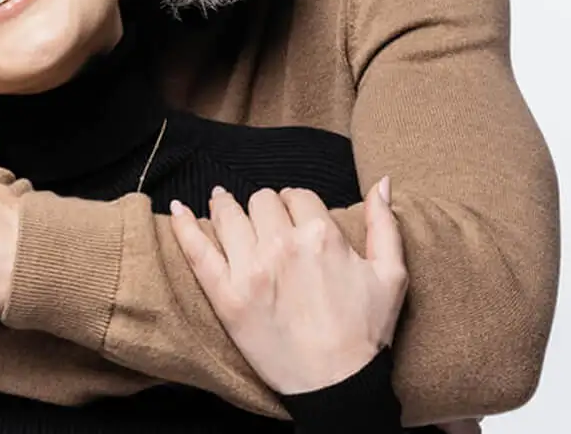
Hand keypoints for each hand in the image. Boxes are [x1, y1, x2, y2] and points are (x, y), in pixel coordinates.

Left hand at [169, 178, 407, 395]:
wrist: (337, 387)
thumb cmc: (366, 333)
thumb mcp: (391, 275)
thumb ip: (384, 224)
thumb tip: (382, 182)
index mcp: (322, 235)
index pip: (298, 196)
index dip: (297, 205)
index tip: (295, 219)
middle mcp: (283, 245)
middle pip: (262, 201)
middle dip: (266, 209)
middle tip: (267, 226)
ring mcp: (251, 269)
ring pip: (229, 215)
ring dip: (227, 207)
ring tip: (222, 205)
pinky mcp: (226, 295)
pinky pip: (198, 250)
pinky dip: (185, 226)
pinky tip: (179, 210)